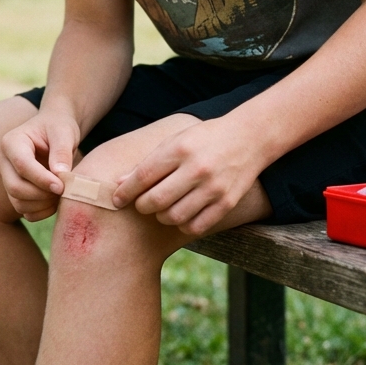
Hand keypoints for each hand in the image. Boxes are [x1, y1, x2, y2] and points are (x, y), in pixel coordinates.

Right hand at [0, 109, 80, 220]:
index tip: (61, 186)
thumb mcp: (64, 133)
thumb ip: (62, 151)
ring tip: (62, 194)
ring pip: (19, 202)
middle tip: (64, 190)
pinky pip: (25, 212)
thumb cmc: (58, 128)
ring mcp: (7, 179)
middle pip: (15, 187)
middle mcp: (4, 162)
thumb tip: (59, 174)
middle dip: (42, 194)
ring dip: (43, 205)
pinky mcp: (15, 193)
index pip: (22, 165)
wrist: (55, 133)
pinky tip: (55, 201)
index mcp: (12, 142)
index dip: (41, 179)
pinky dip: (41, 212)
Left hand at [112, 116, 261, 235]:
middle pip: (157, 200)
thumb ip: (149, 162)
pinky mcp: (226, 203)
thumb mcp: (175, 141)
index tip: (116, 199)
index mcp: (180, 149)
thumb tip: (120, 183)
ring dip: (162, 216)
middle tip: (142, 204)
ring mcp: (213, 188)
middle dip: (142, 206)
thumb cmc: (204, 139)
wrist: (248, 138)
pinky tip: (182, 215)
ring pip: (174, 216)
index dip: (126, 191)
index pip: (144, 176)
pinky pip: (196, 226)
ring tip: (163, 208)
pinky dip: (183, 224)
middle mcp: (197, 169)